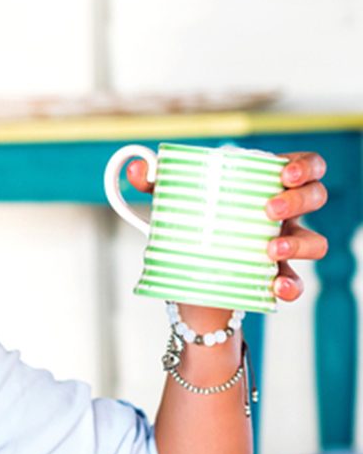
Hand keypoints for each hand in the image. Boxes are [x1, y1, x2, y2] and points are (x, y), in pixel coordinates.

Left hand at [128, 150, 328, 302]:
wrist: (187, 282)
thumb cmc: (191, 230)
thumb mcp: (174, 205)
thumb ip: (157, 183)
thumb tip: (138, 166)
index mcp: (266, 189)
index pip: (306, 166)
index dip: (305, 166)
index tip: (285, 174)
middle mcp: (283, 217)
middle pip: (315, 197)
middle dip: (299, 201)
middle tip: (270, 210)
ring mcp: (281, 249)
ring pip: (314, 242)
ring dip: (299, 244)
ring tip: (269, 250)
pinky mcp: (271, 280)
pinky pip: (295, 284)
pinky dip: (290, 286)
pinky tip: (276, 287)